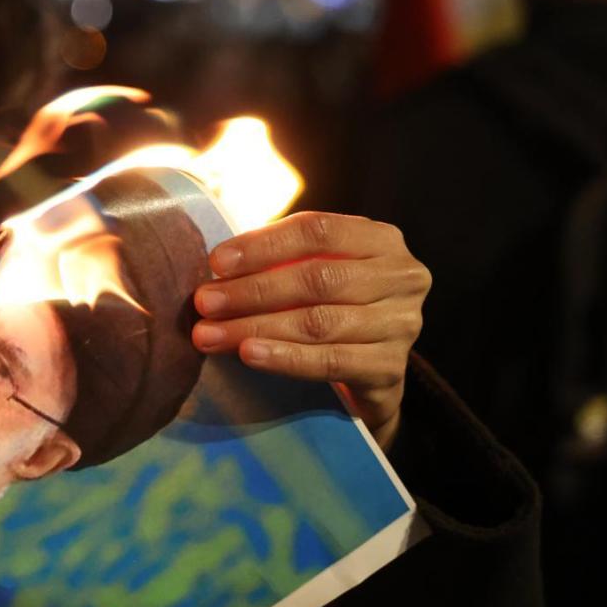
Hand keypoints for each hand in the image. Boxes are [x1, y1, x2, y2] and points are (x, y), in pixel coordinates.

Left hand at [189, 212, 429, 449]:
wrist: (371, 376)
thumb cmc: (333, 311)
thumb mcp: (316, 273)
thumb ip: (281, 261)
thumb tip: (217, 268)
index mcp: (381, 240)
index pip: (318, 230)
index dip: (263, 245)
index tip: (216, 262)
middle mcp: (401, 277)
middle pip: (317, 278)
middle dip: (252, 291)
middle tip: (205, 303)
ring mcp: (402, 324)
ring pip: (318, 322)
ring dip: (256, 327)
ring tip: (210, 335)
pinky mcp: (390, 369)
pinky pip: (329, 362)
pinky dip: (285, 358)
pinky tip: (249, 355)